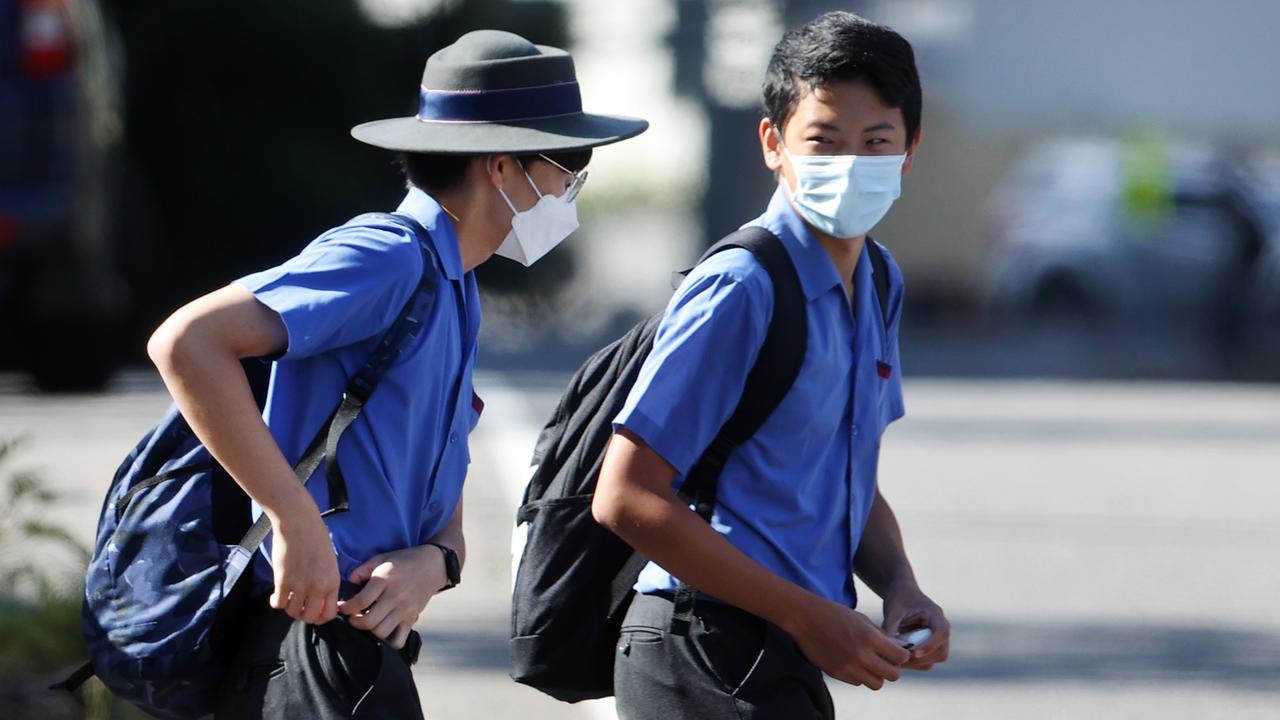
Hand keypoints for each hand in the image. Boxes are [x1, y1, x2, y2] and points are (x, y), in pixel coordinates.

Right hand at [267, 500, 339, 624]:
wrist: (298, 522)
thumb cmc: (315, 536)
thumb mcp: (330, 561)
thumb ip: (327, 581)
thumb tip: (321, 598)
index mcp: (332, 582)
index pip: (329, 613)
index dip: (320, 616)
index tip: (314, 610)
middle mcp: (318, 587)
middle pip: (309, 617)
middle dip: (304, 615)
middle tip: (299, 607)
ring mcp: (299, 586)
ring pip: (293, 612)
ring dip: (289, 608)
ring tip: (288, 599)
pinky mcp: (282, 581)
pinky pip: (278, 604)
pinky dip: (276, 602)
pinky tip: (276, 595)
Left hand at [337, 544, 446, 648]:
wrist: (433, 565)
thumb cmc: (404, 561)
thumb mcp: (382, 558)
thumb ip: (362, 570)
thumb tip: (349, 583)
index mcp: (385, 579)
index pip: (360, 601)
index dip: (346, 608)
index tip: (341, 608)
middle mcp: (396, 596)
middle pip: (368, 621)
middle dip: (354, 622)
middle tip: (352, 617)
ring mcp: (405, 609)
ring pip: (381, 632)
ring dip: (369, 631)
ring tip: (367, 622)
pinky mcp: (412, 618)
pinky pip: (399, 640)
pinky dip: (388, 641)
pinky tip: (383, 630)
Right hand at [787, 596, 910, 689]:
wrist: (805, 618)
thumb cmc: (835, 614)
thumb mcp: (862, 620)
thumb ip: (882, 636)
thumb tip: (900, 650)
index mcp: (870, 638)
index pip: (900, 657)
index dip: (902, 655)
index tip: (898, 653)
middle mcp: (861, 655)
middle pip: (893, 675)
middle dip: (893, 668)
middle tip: (887, 661)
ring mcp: (848, 667)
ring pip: (877, 684)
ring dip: (877, 675)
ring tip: (870, 664)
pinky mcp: (837, 673)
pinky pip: (858, 682)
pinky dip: (860, 676)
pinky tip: (854, 663)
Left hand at [881, 582, 949, 670]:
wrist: (902, 593)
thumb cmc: (898, 599)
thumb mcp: (893, 610)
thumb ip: (890, 628)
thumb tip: (887, 649)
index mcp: (936, 615)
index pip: (942, 633)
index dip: (931, 645)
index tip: (914, 653)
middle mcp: (941, 628)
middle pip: (941, 652)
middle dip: (921, 658)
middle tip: (899, 658)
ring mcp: (938, 639)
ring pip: (934, 660)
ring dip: (916, 663)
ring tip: (896, 657)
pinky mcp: (931, 647)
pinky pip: (926, 661)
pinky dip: (913, 663)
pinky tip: (898, 657)